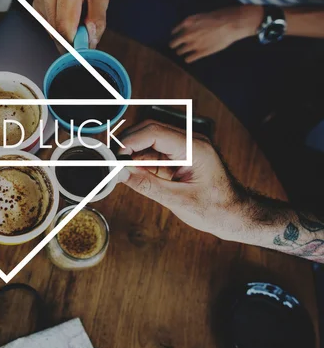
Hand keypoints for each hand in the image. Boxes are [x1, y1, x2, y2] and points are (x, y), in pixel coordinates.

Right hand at [33, 0, 109, 49]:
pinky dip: (56, 26)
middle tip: (82, 40)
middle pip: (55, 29)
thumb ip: (97, 20)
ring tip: (75, 22)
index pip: (65, 25)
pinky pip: (45, 23)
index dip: (72, 43)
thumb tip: (89, 41)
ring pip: (49, 28)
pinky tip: (65, 16)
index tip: (81, 52)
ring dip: (62, 33)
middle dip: (69, 40)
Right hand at [117, 121, 249, 240]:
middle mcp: (189, 142)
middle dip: (127, 145)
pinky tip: (130, 174)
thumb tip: (121, 174)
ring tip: (117, 171)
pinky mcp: (179, 157)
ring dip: (132, 155)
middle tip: (110, 163)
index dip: (130, 142)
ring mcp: (184, 148)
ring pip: (148, 142)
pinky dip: (139, 162)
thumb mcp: (179, 201)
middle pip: (149, 131)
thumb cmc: (217, 209)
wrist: (236, 216)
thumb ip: (148, 185)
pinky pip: (153, 153)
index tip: (114, 157)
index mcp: (194, 147)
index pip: (154, 132)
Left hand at [170, 6, 261, 62]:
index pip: (174, 32)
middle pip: (173, 44)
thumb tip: (185, 30)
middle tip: (176, 46)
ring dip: (181, 52)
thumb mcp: (202, 16)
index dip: (175, 35)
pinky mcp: (201, 52)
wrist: (233, 23)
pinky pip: (188, 59)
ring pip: (180, 52)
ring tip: (184, 52)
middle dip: (175, 45)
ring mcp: (194, 44)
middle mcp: (188, 34)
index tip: (176, 36)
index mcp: (187, 23)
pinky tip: (190, 58)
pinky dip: (188, 59)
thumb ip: (192, 23)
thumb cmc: (221, 17)